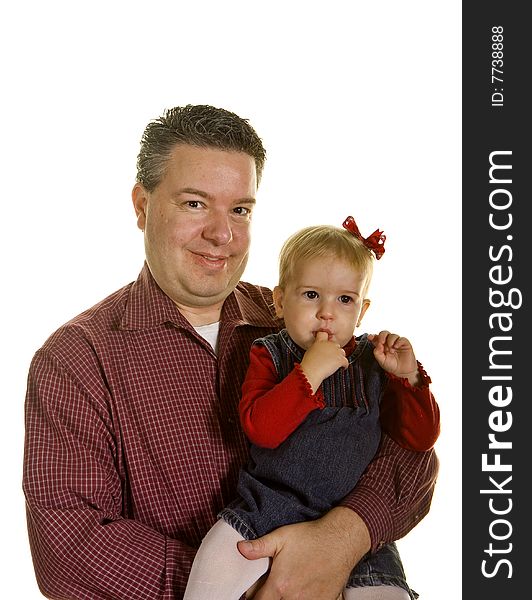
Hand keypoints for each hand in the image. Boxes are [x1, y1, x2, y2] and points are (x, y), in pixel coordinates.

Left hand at [238, 507, 369, 599]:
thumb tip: (240, 549)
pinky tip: (300, 590)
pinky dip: (300, 599)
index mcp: (279, 585)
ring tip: (285, 588)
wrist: (340, 540)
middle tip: (269, 589)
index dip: (252, 598)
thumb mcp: (281, 537)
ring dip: (283, 599)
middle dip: (268, 598)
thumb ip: (259, 547)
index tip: (253, 593)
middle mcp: (292, 599)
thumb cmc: (310, 538)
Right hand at [299, 331, 348, 392]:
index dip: (326, 339)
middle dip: (334, 351)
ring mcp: (336, 351)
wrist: (311, 371)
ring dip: (339, 357)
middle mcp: (329, 344)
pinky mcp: (340, 359)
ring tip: (335, 364)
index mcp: (320, 341)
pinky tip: (341, 368)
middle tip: (330, 358)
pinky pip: (346, 362)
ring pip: (342, 352)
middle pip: (336, 345)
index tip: (326, 344)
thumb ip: (316, 348)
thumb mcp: (309, 352)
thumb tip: (319, 351)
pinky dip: (344, 365)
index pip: (324, 334)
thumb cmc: (308, 364)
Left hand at [368, 330, 419, 385]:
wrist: (402, 372)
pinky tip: (396, 347)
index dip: (372, 336)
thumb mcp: (381, 361)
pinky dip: (398, 342)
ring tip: (391, 350)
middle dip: (382, 336)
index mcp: (381, 346)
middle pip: (384, 333)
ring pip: (393, 335)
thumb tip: (378, 344)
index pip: (376, 338)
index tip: (370, 337)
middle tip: (382, 342)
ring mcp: (397, 342)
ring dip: (390, 341)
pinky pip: (402, 339)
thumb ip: (377, 352)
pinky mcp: (405, 344)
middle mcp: (388, 342)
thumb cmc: (391, 365)